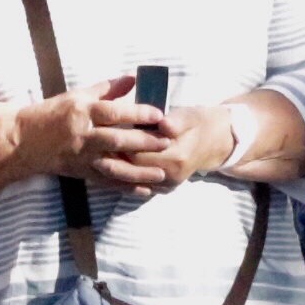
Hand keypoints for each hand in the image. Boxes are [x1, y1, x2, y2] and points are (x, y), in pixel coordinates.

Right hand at [28, 77, 176, 191]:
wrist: (24, 140)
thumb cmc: (52, 113)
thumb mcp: (76, 96)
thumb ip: (107, 89)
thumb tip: (133, 78)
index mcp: (82, 112)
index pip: (113, 112)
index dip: (137, 113)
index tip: (158, 114)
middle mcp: (83, 136)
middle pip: (117, 140)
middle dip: (144, 143)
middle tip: (167, 142)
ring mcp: (82, 157)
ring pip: (114, 166)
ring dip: (139, 172)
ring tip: (161, 174)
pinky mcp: (81, 173)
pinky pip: (106, 182)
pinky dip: (125, 187)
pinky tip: (145, 190)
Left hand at [99, 102, 238, 194]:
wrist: (214, 141)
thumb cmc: (196, 123)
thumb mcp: (189, 116)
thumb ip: (176, 121)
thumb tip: (164, 125)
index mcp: (177, 156)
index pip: (140, 154)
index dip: (120, 146)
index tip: (102, 138)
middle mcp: (172, 175)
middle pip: (134, 171)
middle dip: (112, 162)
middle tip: (90, 154)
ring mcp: (169, 184)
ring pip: (135, 181)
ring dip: (114, 174)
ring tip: (93, 163)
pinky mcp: (165, 188)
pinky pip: (141, 187)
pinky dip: (124, 180)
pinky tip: (108, 174)